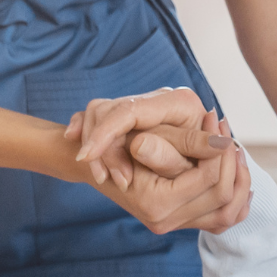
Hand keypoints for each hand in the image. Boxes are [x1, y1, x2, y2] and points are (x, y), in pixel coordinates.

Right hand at [65, 109, 251, 233]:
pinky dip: (235, 199)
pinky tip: (236, 173)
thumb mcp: (145, 134)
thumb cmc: (115, 140)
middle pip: (222, 197)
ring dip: (240, 181)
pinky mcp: (180, 223)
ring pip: (228, 212)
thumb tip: (222, 142)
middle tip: (231, 134)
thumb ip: (183, 143)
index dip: (220, 149)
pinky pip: (221, 219)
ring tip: (236, 151)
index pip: (209, 178)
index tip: (219, 121)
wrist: (96, 163)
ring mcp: (173, 225)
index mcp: (155, 202)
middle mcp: (164, 221)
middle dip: (233, 164)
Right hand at [70, 86, 211, 188]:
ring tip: (102, 177)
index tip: (86, 156)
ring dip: (95, 146)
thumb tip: (146, 145)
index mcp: (181, 103)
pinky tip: (73, 137)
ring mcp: (146, 103)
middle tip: (103, 179)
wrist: (204, 172)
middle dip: (102, 146)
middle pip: (112, 111)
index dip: (106, 133)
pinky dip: (84, 129)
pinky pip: (97, 114)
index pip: (131, 110)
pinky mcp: (132, 111)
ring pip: (101, 112)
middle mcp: (163, 96)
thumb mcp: (189, 165)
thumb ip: (173, 155)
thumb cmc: (199, 170)